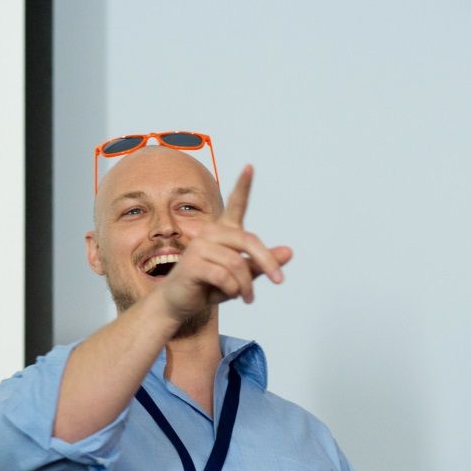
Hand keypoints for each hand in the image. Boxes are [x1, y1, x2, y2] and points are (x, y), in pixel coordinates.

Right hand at [158, 165, 292, 322]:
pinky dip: (233, 289)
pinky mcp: (192, 264)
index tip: (250, 167)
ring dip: (247, 285)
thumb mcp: (241, 277)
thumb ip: (261, 264)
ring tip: (246, 297)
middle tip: (279, 280)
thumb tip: (289, 252)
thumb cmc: (210, 287)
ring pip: (238, 263)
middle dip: (267, 262)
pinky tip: (230, 295)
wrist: (180, 304)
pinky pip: (224, 276)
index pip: (235, 204)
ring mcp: (199, 246)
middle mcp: (210, 233)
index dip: (243, 186)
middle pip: (248, 241)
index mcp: (223, 231)